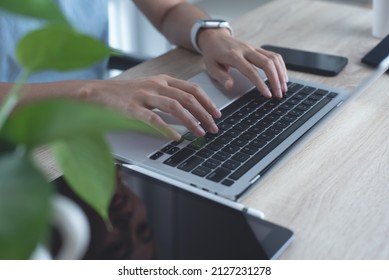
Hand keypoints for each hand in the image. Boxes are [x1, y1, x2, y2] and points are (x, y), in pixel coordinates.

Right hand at [76, 75, 220, 139]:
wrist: (98, 92)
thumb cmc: (126, 93)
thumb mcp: (150, 88)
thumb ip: (168, 95)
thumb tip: (190, 109)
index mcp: (163, 80)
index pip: (192, 88)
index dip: (207, 101)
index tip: (217, 113)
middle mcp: (156, 85)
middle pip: (187, 98)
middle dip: (204, 114)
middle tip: (214, 127)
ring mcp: (144, 96)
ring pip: (175, 106)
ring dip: (191, 121)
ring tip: (200, 133)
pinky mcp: (133, 108)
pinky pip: (154, 119)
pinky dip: (167, 129)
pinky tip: (176, 137)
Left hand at [198, 29, 287, 98]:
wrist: (215, 38)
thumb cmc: (212, 54)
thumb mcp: (211, 67)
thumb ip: (221, 77)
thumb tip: (230, 86)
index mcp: (234, 56)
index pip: (251, 71)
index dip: (261, 83)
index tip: (268, 94)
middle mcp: (246, 50)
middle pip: (267, 63)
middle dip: (275, 80)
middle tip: (279, 94)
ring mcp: (253, 48)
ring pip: (273, 58)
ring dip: (281, 73)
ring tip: (284, 87)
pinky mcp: (258, 48)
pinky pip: (273, 55)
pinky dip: (280, 66)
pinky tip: (282, 77)